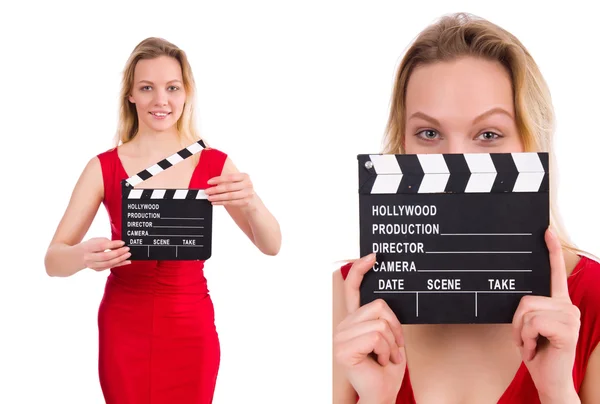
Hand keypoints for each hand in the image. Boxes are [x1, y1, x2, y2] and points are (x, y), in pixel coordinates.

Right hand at [80, 238, 130, 270]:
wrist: (77, 257)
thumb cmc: (89, 246)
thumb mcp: (94, 240)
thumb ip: (105, 242)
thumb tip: (119, 245)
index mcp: (88, 248)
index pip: (102, 246)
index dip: (113, 244)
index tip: (122, 242)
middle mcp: (89, 258)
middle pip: (106, 256)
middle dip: (118, 253)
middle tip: (127, 249)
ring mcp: (93, 265)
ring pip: (108, 263)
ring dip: (120, 259)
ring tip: (128, 255)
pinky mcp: (97, 269)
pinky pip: (110, 267)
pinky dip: (119, 264)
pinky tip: (126, 261)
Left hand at [206, 173, 256, 210]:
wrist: (251, 198)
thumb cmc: (240, 188)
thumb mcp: (237, 181)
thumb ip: (227, 180)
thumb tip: (211, 182)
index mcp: (244, 176)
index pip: (230, 177)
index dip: (218, 179)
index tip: (209, 182)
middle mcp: (248, 184)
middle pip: (229, 187)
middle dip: (216, 189)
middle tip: (207, 191)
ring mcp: (248, 193)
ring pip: (229, 196)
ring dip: (217, 197)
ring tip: (210, 197)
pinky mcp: (246, 202)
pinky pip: (231, 202)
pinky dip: (221, 202)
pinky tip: (215, 202)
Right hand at [334, 253, 406, 403]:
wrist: (381, 394)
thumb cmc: (386, 369)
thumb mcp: (389, 338)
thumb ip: (384, 319)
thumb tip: (384, 302)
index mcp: (353, 321)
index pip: (352, 289)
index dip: (360, 271)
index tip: (371, 256)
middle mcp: (343, 326)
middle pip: (378, 306)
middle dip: (394, 328)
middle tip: (393, 348)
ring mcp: (340, 336)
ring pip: (380, 323)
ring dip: (391, 344)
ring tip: (385, 358)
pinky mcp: (343, 348)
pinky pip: (376, 337)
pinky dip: (386, 351)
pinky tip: (379, 362)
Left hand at [512, 228, 580, 401]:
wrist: (549, 379)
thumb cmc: (538, 352)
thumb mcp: (528, 326)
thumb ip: (528, 309)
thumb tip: (521, 299)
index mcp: (558, 303)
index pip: (555, 273)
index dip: (551, 250)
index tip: (545, 231)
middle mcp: (567, 306)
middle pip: (525, 299)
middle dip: (517, 322)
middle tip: (527, 339)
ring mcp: (570, 317)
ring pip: (526, 311)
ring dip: (521, 332)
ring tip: (532, 344)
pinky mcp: (567, 329)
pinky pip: (532, 323)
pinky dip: (526, 338)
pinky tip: (536, 349)